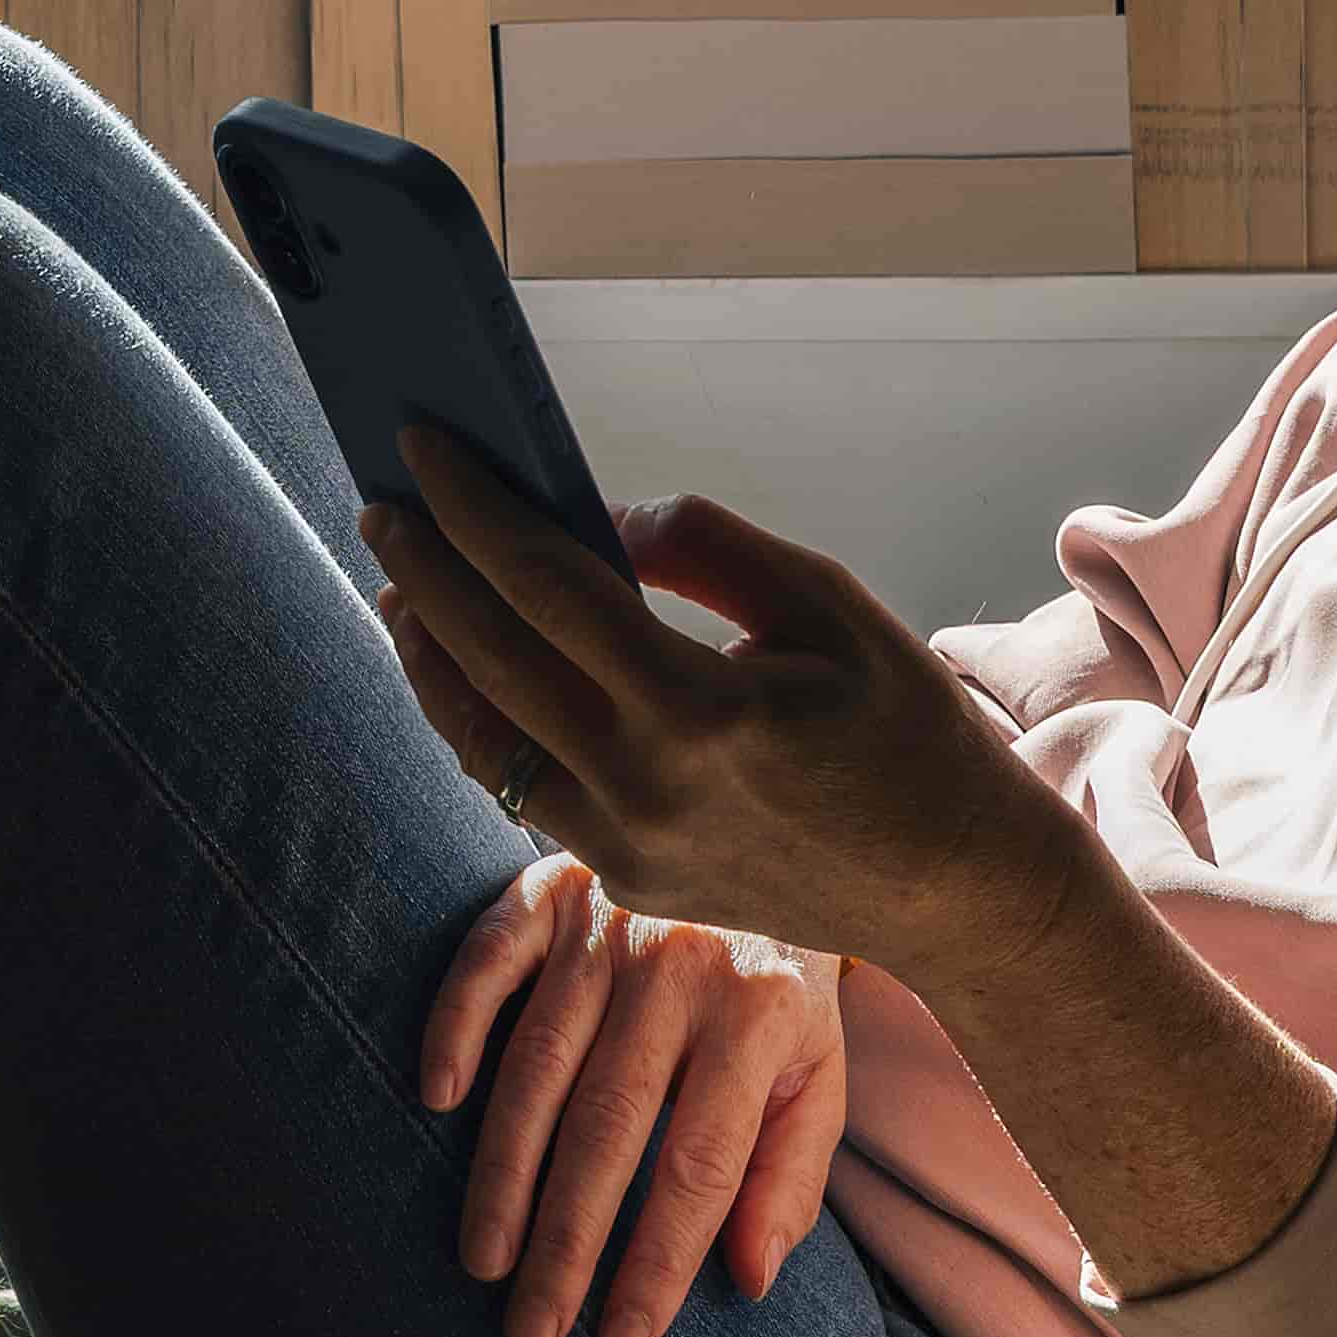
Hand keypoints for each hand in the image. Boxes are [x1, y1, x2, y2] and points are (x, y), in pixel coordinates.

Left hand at [365, 432, 1075, 984]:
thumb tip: (597, 517)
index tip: (421, 447)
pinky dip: (479, 719)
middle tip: (382, 505)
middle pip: (487, 659)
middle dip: (422, 571)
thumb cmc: (906, 730)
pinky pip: (521, 786)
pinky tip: (466, 667)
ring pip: (480, 738)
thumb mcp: (828, 606)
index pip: (543, 586)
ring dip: (428, 654)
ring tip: (402, 583)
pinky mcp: (623, 880)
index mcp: (699, 710)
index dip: (470, 508)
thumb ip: (704, 545)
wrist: (954, 888)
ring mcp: (624, 848)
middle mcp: (643, 788)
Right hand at [417, 857, 848, 1336]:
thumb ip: (789, 1177)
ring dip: (503, 1168)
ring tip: (482, 1259)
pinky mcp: (551, 888)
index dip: (659, 1258)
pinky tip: (437, 1098)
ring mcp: (610, 923)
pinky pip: (488, 959)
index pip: (701, 1161)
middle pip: (609, 1125)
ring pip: (538, 1062)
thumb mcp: (817, 1077)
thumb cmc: (782, 990)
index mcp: (759, 1016)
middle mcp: (680, 967)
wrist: (767, 841)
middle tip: (530, 1328)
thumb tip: (746, 1280)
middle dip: (565, 1239)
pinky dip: (457, 1024)